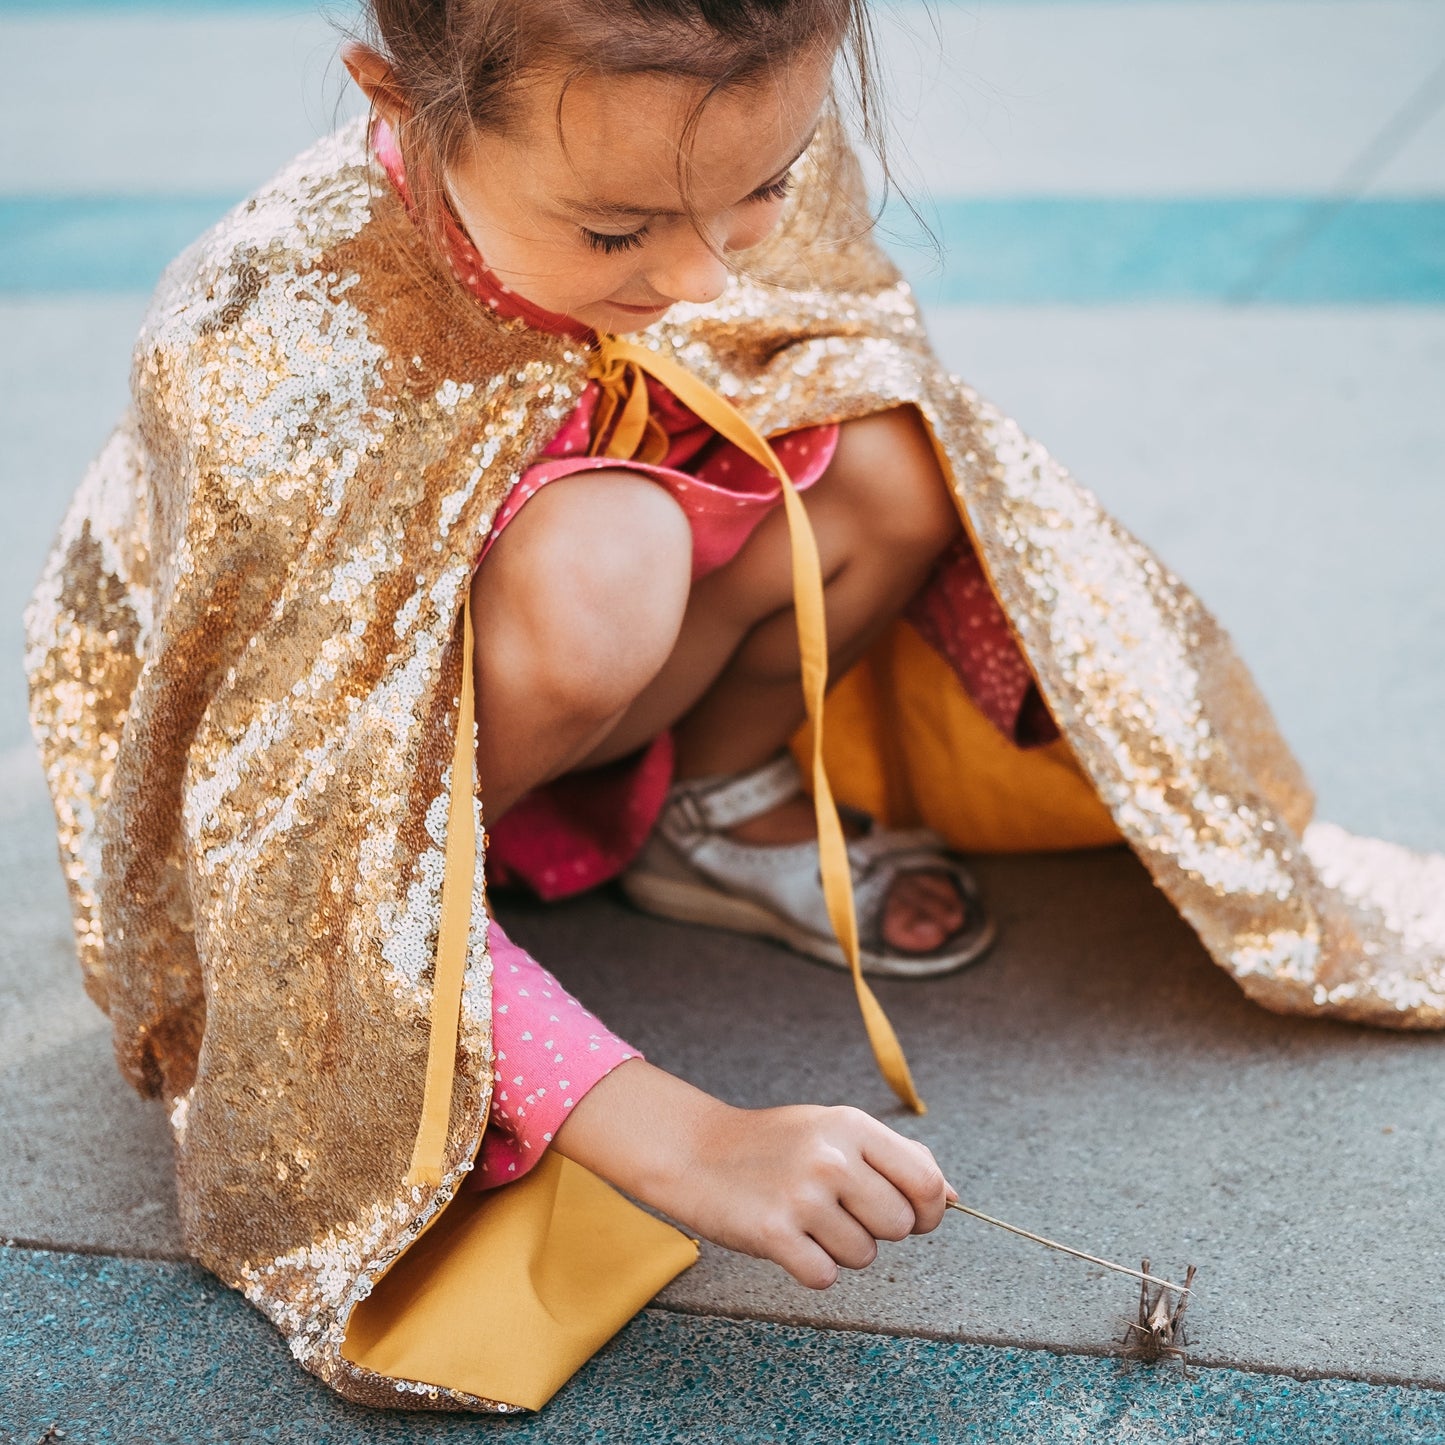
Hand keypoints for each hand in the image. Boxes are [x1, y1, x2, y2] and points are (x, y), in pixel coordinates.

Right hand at [552, 1059, 954, 1288]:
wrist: (697, 1152)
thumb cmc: (775, 1143)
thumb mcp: (835, 1130)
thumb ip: (896, 1157)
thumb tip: (951, 1197)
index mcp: (853, 1126)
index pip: (926, 1181)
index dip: (929, 1210)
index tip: (913, 1216)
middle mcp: (832, 1158)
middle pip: (899, 1226)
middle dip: (877, 1229)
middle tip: (839, 1211)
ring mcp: (802, 1196)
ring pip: (863, 1256)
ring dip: (840, 1249)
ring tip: (807, 1219)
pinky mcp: (774, 1233)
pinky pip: (825, 1276)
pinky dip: (810, 1267)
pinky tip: (789, 1240)